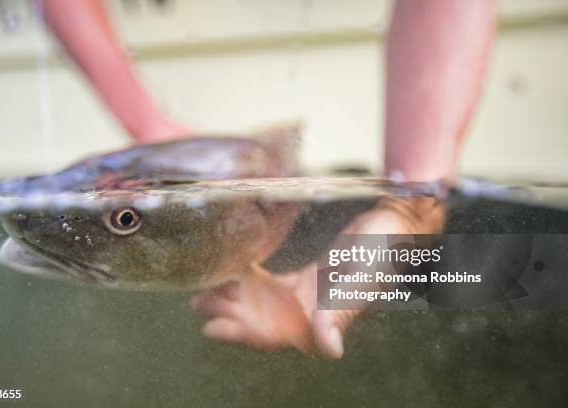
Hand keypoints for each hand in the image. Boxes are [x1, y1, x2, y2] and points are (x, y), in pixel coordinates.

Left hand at [192, 196, 445, 357]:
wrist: (397, 222)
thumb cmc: (384, 247)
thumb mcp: (363, 276)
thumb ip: (341, 312)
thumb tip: (328, 351)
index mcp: (324, 319)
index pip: (276, 334)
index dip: (243, 334)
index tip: (211, 328)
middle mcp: (313, 313)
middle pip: (262, 321)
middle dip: (228, 316)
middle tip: (196, 304)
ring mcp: (309, 297)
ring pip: (263, 305)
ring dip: (234, 300)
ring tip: (203, 292)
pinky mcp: (308, 279)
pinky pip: (273, 285)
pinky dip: (251, 282)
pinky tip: (232, 274)